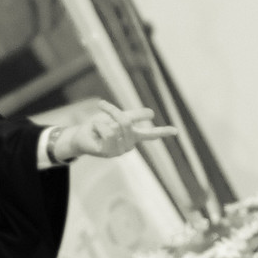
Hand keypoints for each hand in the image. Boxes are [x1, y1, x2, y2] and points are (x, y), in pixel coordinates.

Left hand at [63, 100, 177, 159]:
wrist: (80, 135)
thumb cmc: (99, 126)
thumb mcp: (117, 116)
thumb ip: (134, 116)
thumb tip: (152, 114)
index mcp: (133, 137)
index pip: (150, 135)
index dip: (163, 132)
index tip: (177, 131)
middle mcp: (129, 146)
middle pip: (126, 122)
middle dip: (113, 111)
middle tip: (102, 105)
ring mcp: (119, 151)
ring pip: (116, 126)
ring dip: (103, 119)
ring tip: (97, 125)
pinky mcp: (109, 152)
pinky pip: (107, 132)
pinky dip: (98, 126)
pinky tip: (95, 133)